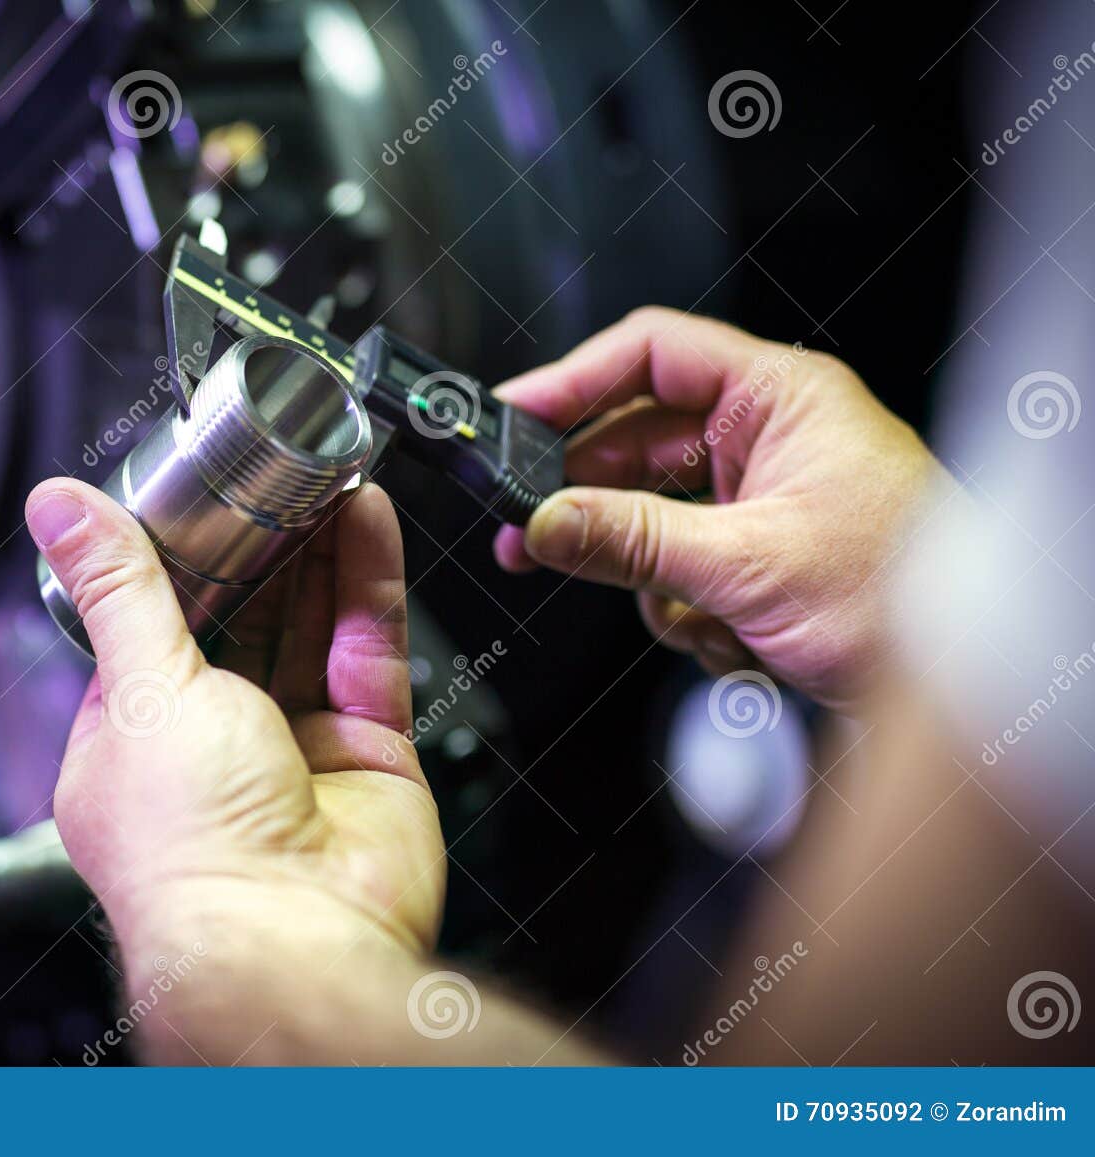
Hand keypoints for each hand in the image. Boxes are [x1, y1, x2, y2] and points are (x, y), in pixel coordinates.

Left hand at [25, 478, 443, 993]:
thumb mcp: (139, 687)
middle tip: (271, 476)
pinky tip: (363, 522)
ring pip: (307, 632)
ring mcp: (294, 756)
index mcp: (131, 749)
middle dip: (257, 551)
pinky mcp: (367, 759)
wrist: (294, 938)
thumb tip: (55, 509)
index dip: (175, 565)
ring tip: (320, 477)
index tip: (196, 497)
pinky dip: (367, 586)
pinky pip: (367, 655)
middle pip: (239, 626)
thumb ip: (119, 588)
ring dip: (315, 554)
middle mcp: (211, 754)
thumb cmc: (191, 850)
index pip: (149, 635)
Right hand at [493, 307, 952, 710]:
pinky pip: (676, 567)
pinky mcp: (757, 554)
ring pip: (649, 516)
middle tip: (528, 531)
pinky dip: (686, 610)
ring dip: (652, 574)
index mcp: (779, 398)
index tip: (511, 417)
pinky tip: (729, 634)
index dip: (571, 379)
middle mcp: (767, 438)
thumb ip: (632, 539)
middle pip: (635, 442)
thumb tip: (545, 522)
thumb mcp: (748, 563)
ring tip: (689, 609)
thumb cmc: (909, 598)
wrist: (973, 687)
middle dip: (589, 500)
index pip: (649, 354)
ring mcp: (761, 498)